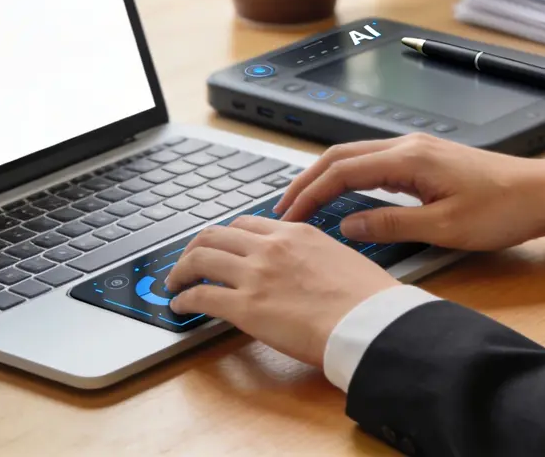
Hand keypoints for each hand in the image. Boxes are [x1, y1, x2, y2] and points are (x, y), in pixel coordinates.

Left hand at [167, 216, 398, 367]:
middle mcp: (271, 246)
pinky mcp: (245, 307)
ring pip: (200, 259)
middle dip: (195, 247)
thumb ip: (313, 255)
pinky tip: (180, 306)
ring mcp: (255, 275)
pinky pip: (200, 297)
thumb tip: (306, 268)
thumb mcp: (340, 257)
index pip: (247, 224)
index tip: (221, 246)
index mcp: (296, 233)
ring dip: (181, 271)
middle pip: (215, 235)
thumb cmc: (366, 298)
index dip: (226, 235)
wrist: (369, 321)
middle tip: (188, 262)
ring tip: (175, 283)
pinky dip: (184, 299)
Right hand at [274, 133, 544, 250]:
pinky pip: (374, 162)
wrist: (542, 192)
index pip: (342, 170)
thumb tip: (346, 226)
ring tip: (305, 202)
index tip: (288, 214)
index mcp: (408, 159)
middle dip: (307, 180)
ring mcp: (416, 149)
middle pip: (341, 156)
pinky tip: (343, 195)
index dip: (309, 192)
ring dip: (326, 177)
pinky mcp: (425, 158)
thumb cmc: (501, 210)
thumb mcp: (444, 228)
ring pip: (356, 156)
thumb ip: (390, 225)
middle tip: (284, 208)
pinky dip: (349, 176)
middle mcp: (407, 146)